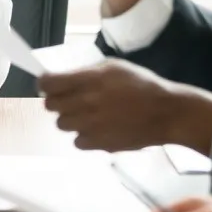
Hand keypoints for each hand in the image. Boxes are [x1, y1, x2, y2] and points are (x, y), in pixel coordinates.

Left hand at [37, 59, 211, 152]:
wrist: (167, 113)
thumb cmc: (141, 85)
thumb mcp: (113, 67)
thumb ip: (85, 72)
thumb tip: (61, 78)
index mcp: (90, 80)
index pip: (48, 83)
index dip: (44, 83)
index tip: (47, 84)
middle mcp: (87, 103)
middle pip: (49, 106)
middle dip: (56, 101)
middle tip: (68, 99)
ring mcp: (92, 125)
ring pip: (61, 124)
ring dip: (70, 118)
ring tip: (86, 114)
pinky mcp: (100, 144)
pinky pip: (77, 141)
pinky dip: (83, 136)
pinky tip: (96, 128)